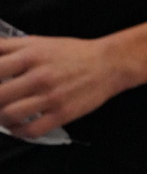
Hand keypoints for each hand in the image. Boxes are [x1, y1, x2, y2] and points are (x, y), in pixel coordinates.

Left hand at [0, 34, 119, 138]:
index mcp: (30, 56)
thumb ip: (8, 46)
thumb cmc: (71, 53)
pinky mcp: (62, 114)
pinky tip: (18, 127)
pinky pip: (32, 130)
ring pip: (11, 115)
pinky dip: (19, 132)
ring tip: (3, 115)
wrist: (107, 64)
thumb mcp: (37, 41)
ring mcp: (51, 97)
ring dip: (1, 118)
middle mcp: (39, 76)